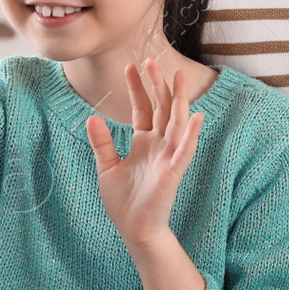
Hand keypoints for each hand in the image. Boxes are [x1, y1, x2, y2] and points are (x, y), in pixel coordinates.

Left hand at [85, 58, 204, 248]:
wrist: (135, 230)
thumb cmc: (123, 202)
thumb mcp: (106, 167)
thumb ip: (102, 142)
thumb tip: (93, 117)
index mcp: (143, 143)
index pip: (142, 108)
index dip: (137, 87)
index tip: (130, 65)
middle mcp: (158, 145)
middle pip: (161, 108)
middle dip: (157, 84)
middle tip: (152, 59)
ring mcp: (168, 157)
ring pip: (176, 122)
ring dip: (179, 100)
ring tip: (180, 76)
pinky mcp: (173, 172)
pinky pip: (184, 151)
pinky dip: (190, 135)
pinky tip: (196, 117)